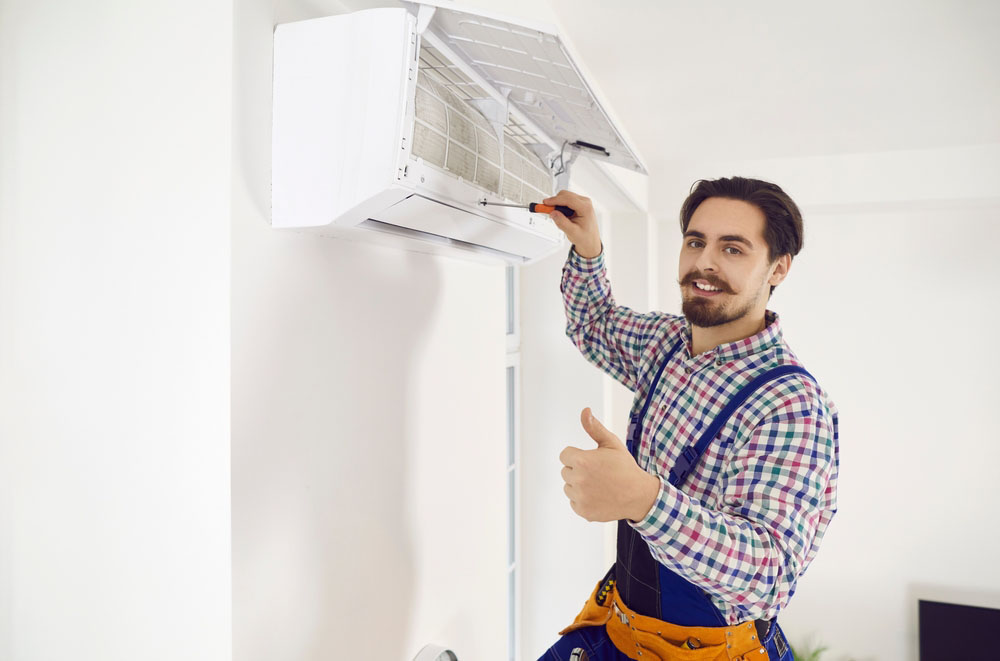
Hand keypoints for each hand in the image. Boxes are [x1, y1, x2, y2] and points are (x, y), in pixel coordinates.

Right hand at [544, 190, 601, 257]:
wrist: (590, 241)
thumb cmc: (585, 237)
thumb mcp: (572, 232)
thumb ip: (562, 223)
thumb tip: (553, 213)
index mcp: (586, 208)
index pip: (568, 199)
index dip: (555, 200)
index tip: (545, 203)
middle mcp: (585, 202)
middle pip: (565, 195)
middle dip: (555, 202)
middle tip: (547, 211)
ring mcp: (582, 202)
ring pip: (564, 196)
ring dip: (557, 204)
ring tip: (556, 216)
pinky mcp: (578, 203)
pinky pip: (566, 200)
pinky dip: (560, 206)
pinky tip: (561, 215)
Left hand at [559, 407, 659, 522]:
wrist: (639, 495)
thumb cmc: (625, 467)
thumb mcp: (611, 444)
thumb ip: (594, 428)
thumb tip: (585, 411)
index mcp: (582, 461)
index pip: (565, 455)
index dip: (578, 455)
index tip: (591, 460)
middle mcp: (578, 480)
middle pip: (565, 471)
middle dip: (578, 470)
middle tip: (598, 473)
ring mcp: (580, 497)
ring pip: (568, 487)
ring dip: (578, 485)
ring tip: (598, 485)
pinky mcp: (583, 511)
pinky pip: (574, 502)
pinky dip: (583, 500)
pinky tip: (598, 496)